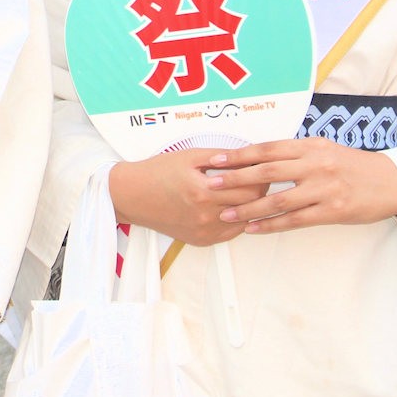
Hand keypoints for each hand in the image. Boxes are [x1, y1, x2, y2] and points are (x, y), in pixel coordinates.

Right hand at [107, 150, 266, 246]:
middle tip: (260, 177)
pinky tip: (233, 206)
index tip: (263, 168)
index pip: (250, 188)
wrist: (133, 195)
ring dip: (249, 207)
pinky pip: (230, 233)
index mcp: (203, 191)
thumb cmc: (158, 172)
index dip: (261, 177)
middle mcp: (205, 215)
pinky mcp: (202, 240)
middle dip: (259, 190)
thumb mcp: (190, 156)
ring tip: (247, 191)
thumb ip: (223, 156)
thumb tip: (250, 155)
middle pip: (250, 205)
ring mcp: (204, 231)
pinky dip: (237, 219)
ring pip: (244, 221)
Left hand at [213, 138, 396, 234]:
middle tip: (211, 184)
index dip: (240, 155)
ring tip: (226, 214)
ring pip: (278, 198)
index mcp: (310, 146)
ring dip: (249, 208)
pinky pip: (295, 220)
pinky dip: (272, 225)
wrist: (392, 181)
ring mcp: (323, 188)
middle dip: (235, 178)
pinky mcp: (332, 210)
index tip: (217, 159)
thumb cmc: (354, 166)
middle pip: (267, 171)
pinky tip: (254, 229)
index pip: (268, 148)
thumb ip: (297, 153)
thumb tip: (263, 157)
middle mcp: (314, 164)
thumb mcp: (326, 149)